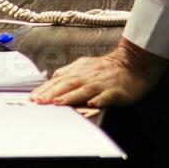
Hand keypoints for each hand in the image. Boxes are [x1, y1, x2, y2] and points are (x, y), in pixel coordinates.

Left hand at [30, 39, 168, 107]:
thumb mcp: (86, 65)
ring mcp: (103, 83)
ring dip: (70, 96)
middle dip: (52, 93)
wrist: (135, 64)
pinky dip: (99, 99)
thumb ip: (69, 72)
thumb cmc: (109, 68)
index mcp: (81, 71)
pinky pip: (107, 95)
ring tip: (58, 103)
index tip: (33, 97)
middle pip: (68, 84)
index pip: (59, 80)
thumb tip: (52, 78)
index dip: (46, 88)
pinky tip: (92, 104)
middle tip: (40, 101)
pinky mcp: (117, 91)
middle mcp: (89, 76)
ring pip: (84, 89)